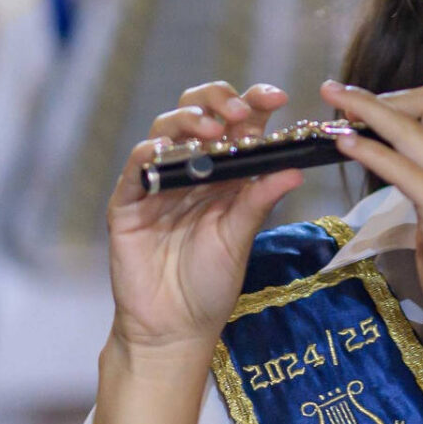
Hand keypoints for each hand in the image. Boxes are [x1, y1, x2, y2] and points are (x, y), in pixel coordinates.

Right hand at [106, 83, 304, 360]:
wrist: (175, 326)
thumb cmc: (211, 281)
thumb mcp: (240, 236)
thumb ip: (260, 200)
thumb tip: (294, 168)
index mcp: (226, 173)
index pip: (238, 125)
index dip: (254, 104)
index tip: (278, 97)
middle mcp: (191, 170)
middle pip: (198, 114)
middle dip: (217, 101)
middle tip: (239, 113)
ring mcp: (158, 183)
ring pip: (165, 132)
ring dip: (188, 122)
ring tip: (210, 130)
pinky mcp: (128, 204)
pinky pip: (135, 169)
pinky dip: (148, 156)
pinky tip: (164, 153)